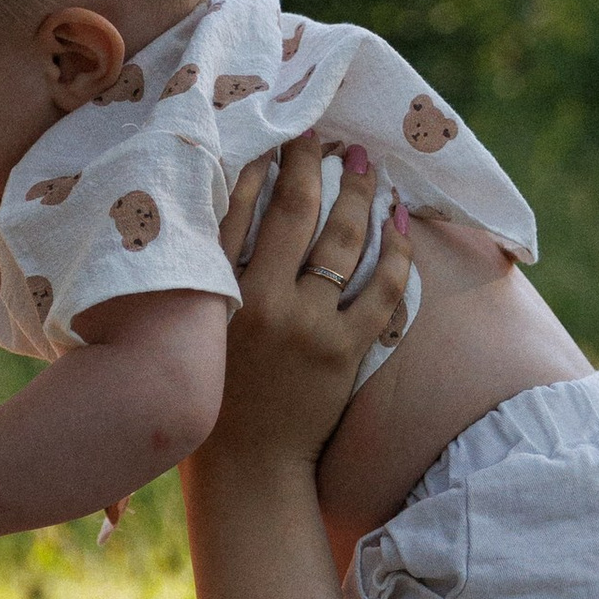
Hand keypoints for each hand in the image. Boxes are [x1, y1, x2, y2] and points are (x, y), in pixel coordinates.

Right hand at [199, 141, 411, 478]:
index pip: (236, 208)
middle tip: (325, 135)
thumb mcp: (197, 332)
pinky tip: (400, 222)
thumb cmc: (216, 397)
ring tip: (366, 166)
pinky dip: (396, 251)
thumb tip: (223, 214)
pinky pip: (381, 289)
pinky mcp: (343, 351)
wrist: (247, 466)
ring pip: (343, 241)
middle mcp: (261, 302)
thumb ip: (207, 280)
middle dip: (313, 163)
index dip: (262, 163)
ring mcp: (306, 326)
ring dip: (359, 194)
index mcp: (216, 293)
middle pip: (296, 211)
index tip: (277, 132)